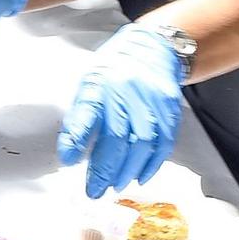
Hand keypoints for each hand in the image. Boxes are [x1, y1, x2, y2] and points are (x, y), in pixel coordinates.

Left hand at [56, 26, 184, 197]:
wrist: (153, 49)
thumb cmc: (114, 72)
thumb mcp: (88, 86)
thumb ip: (79, 118)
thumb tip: (68, 155)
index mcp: (100, 85)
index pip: (86, 113)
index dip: (76, 139)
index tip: (68, 161)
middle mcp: (127, 92)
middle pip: (118, 137)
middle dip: (105, 169)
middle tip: (95, 190)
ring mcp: (152, 101)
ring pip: (143, 144)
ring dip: (128, 171)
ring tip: (115, 186)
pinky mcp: (170, 109)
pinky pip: (164, 142)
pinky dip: (152, 164)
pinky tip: (140, 176)